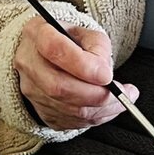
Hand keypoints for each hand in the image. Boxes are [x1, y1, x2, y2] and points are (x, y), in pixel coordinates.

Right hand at [13, 17, 135, 131]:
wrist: (48, 56)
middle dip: (97, 94)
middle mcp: (29, 63)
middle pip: (60, 86)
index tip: (107, 75)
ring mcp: (32, 90)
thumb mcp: (86, 33)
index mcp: (37, 34)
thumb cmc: (69, 42)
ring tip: (123, 100)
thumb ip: (97, 47)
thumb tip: (104, 74)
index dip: (84, 66)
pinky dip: (96, 118)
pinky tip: (109, 108)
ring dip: (102, 109)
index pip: (55, 50)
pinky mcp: (41, 110)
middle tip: (124, 93)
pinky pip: (71, 121)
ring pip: (67, 108)